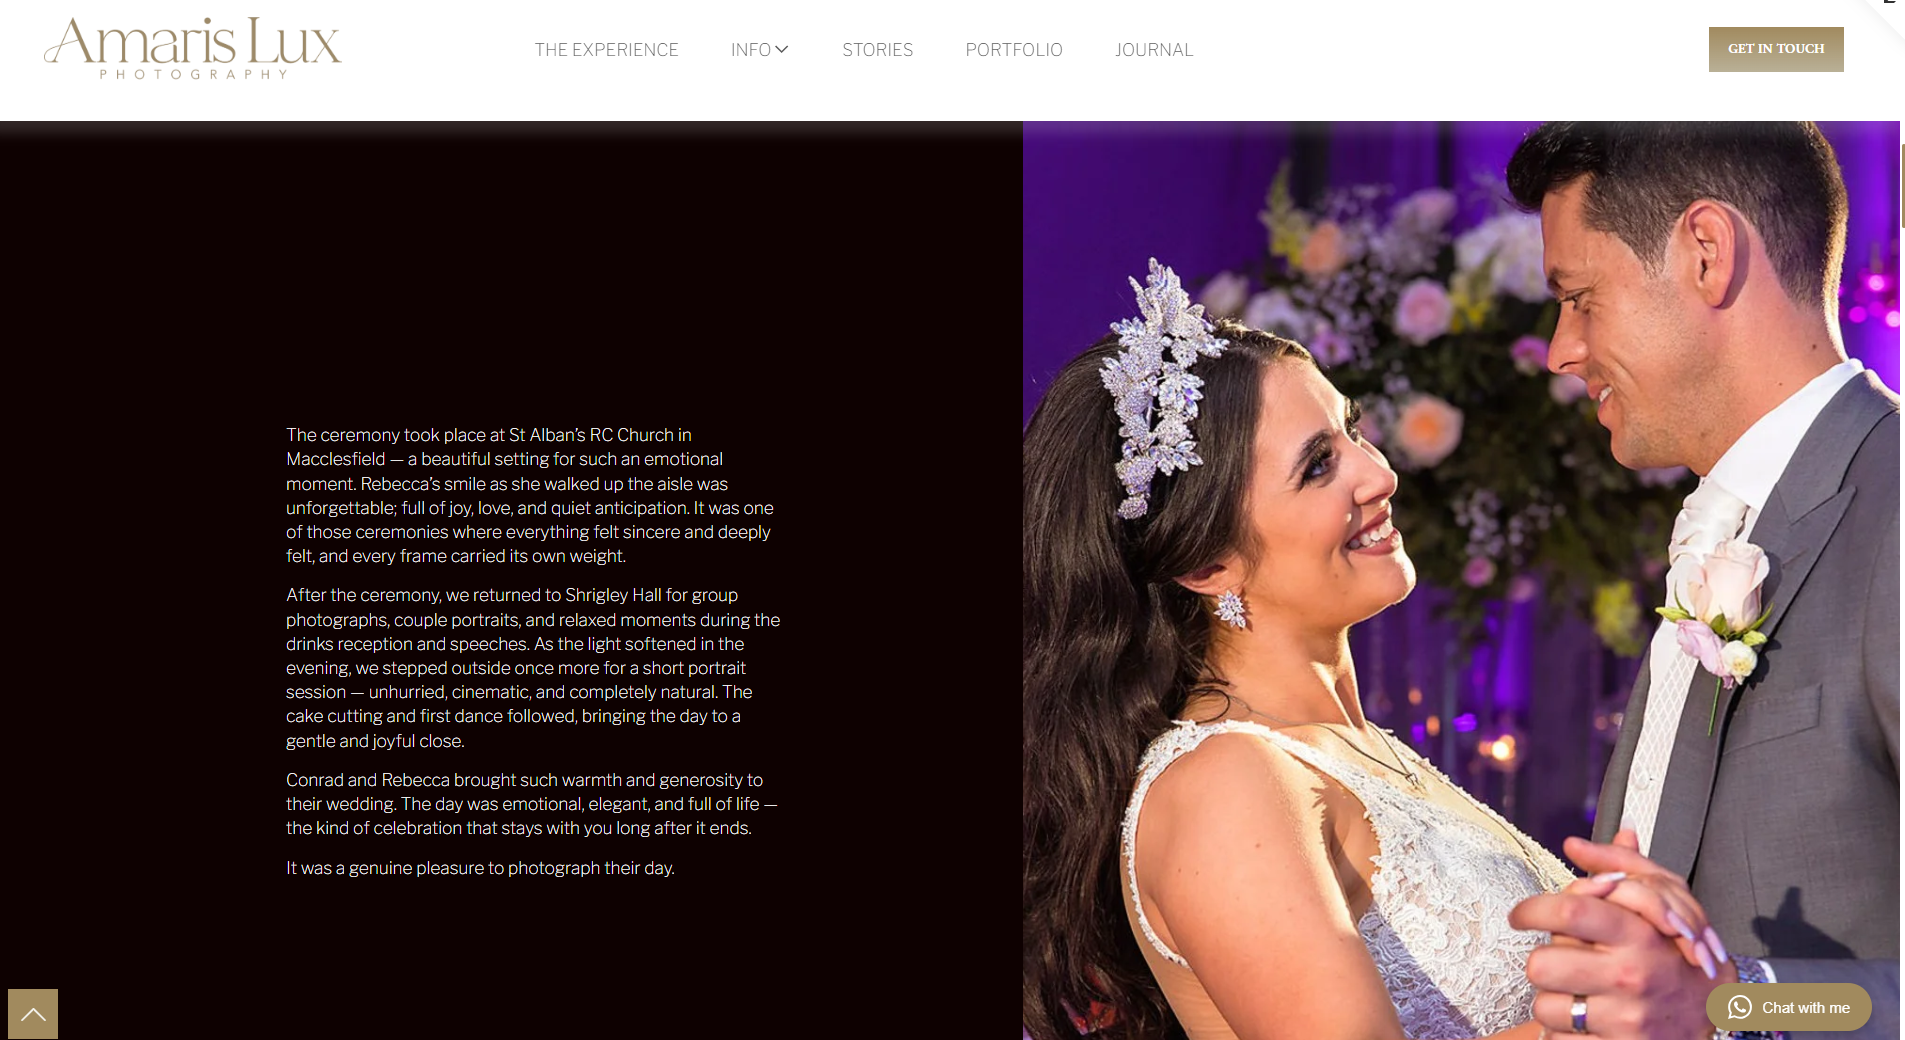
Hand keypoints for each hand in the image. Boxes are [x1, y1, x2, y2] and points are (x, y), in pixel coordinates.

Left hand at [1510, 832, 1733, 1039]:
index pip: (1569, 912)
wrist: (1720, 1019)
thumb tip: (1573, 844)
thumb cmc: (1678, 955)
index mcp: (1639, 936)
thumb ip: (1619, 870)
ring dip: (1553, 1000)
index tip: (1519, 915)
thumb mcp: (1663, 903)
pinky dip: (1564, 1033)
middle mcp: (1630, 977)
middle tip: (1560, 962)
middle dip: (1542, 962)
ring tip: (1579, 993)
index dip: (1531, 910)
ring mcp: (1624, 1020)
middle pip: (1542, 965)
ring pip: (1545, 1006)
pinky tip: (1586, 1022)